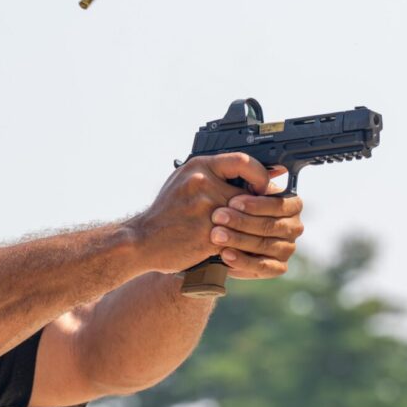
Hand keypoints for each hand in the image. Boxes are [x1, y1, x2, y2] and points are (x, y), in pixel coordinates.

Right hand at [129, 153, 274, 272]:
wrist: (142, 240)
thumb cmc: (166, 213)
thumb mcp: (184, 182)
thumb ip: (214, 175)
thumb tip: (252, 172)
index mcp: (198, 167)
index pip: (243, 162)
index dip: (260, 175)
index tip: (264, 186)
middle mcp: (202, 184)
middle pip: (248, 194)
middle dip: (255, 208)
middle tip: (259, 215)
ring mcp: (205, 210)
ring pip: (244, 219)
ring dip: (247, 228)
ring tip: (245, 232)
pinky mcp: (208, 235)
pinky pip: (235, 238)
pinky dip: (236, 243)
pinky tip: (230, 244)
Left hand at [208, 170, 303, 279]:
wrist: (216, 237)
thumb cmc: (230, 208)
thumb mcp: (236, 189)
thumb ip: (252, 178)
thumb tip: (277, 167)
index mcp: (290, 204)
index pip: (279, 204)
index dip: (256, 204)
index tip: (232, 201)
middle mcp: (293, 226)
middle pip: (270, 225)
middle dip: (242, 221)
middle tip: (217, 217)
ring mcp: (286, 248)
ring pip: (265, 245)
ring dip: (239, 240)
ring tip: (216, 235)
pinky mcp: (277, 267)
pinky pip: (264, 267)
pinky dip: (243, 261)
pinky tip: (225, 255)